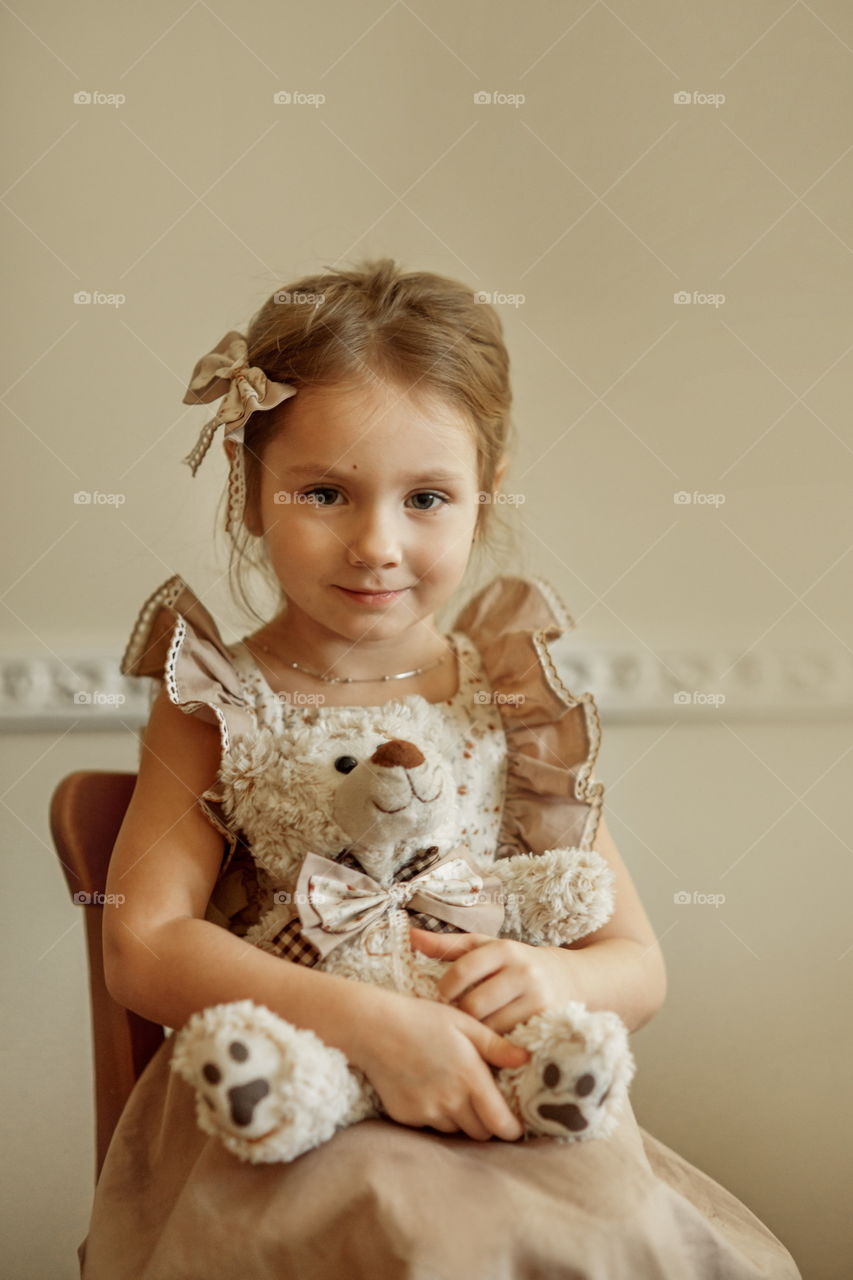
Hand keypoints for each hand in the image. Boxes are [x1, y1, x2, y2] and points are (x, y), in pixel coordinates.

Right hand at [350, 988, 529, 1142]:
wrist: (373, 1028)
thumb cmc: (422, 1019)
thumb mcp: (464, 1023)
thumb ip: (496, 1046)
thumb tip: (526, 1059)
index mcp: (470, 1078)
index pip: (500, 1124)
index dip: (512, 1129)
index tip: (515, 1124)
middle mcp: (450, 1101)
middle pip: (480, 1133)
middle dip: (487, 1124)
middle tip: (486, 1105)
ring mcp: (427, 1112)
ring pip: (456, 1130)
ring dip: (461, 1119)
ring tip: (454, 1091)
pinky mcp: (406, 1116)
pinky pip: (430, 1125)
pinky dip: (436, 1115)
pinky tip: (429, 1089)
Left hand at [410, 927, 571, 1034]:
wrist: (572, 978)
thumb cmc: (517, 963)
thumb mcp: (487, 948)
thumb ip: (449, 945)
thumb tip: (410, 936)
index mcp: (504, 949)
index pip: (463, 969)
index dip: (445, 988)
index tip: (442, 996)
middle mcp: (523, 971)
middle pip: (474, 1005)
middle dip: (460, 1015)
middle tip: (454, 1019)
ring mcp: (537, 998)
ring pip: (491, 1028)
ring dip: (477, 1033)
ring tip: (471, 1031)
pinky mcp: (547, 1022)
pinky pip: (509, 1041)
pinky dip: (497, 1044)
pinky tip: (491, 1041)